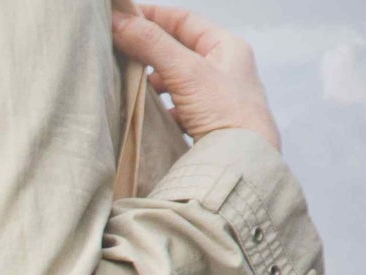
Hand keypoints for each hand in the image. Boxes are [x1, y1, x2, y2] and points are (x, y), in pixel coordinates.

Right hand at [112, 5, 281, 152]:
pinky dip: (165, 111)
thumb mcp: (187, 72)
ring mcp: (219, 101)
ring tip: (134, 85)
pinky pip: (182, 112)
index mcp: (228, 47)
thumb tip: (119, 21)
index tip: (125, 17)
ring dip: (157, 83)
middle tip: (122, 52)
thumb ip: (152, 45)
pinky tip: (153, 117)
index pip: (184, 21)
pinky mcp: (212, 128)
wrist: (246, 167)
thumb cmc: (228, 115)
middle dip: (151, 52)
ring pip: (180, 83)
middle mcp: (226, 71)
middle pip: (180, 51)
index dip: (154, 16)